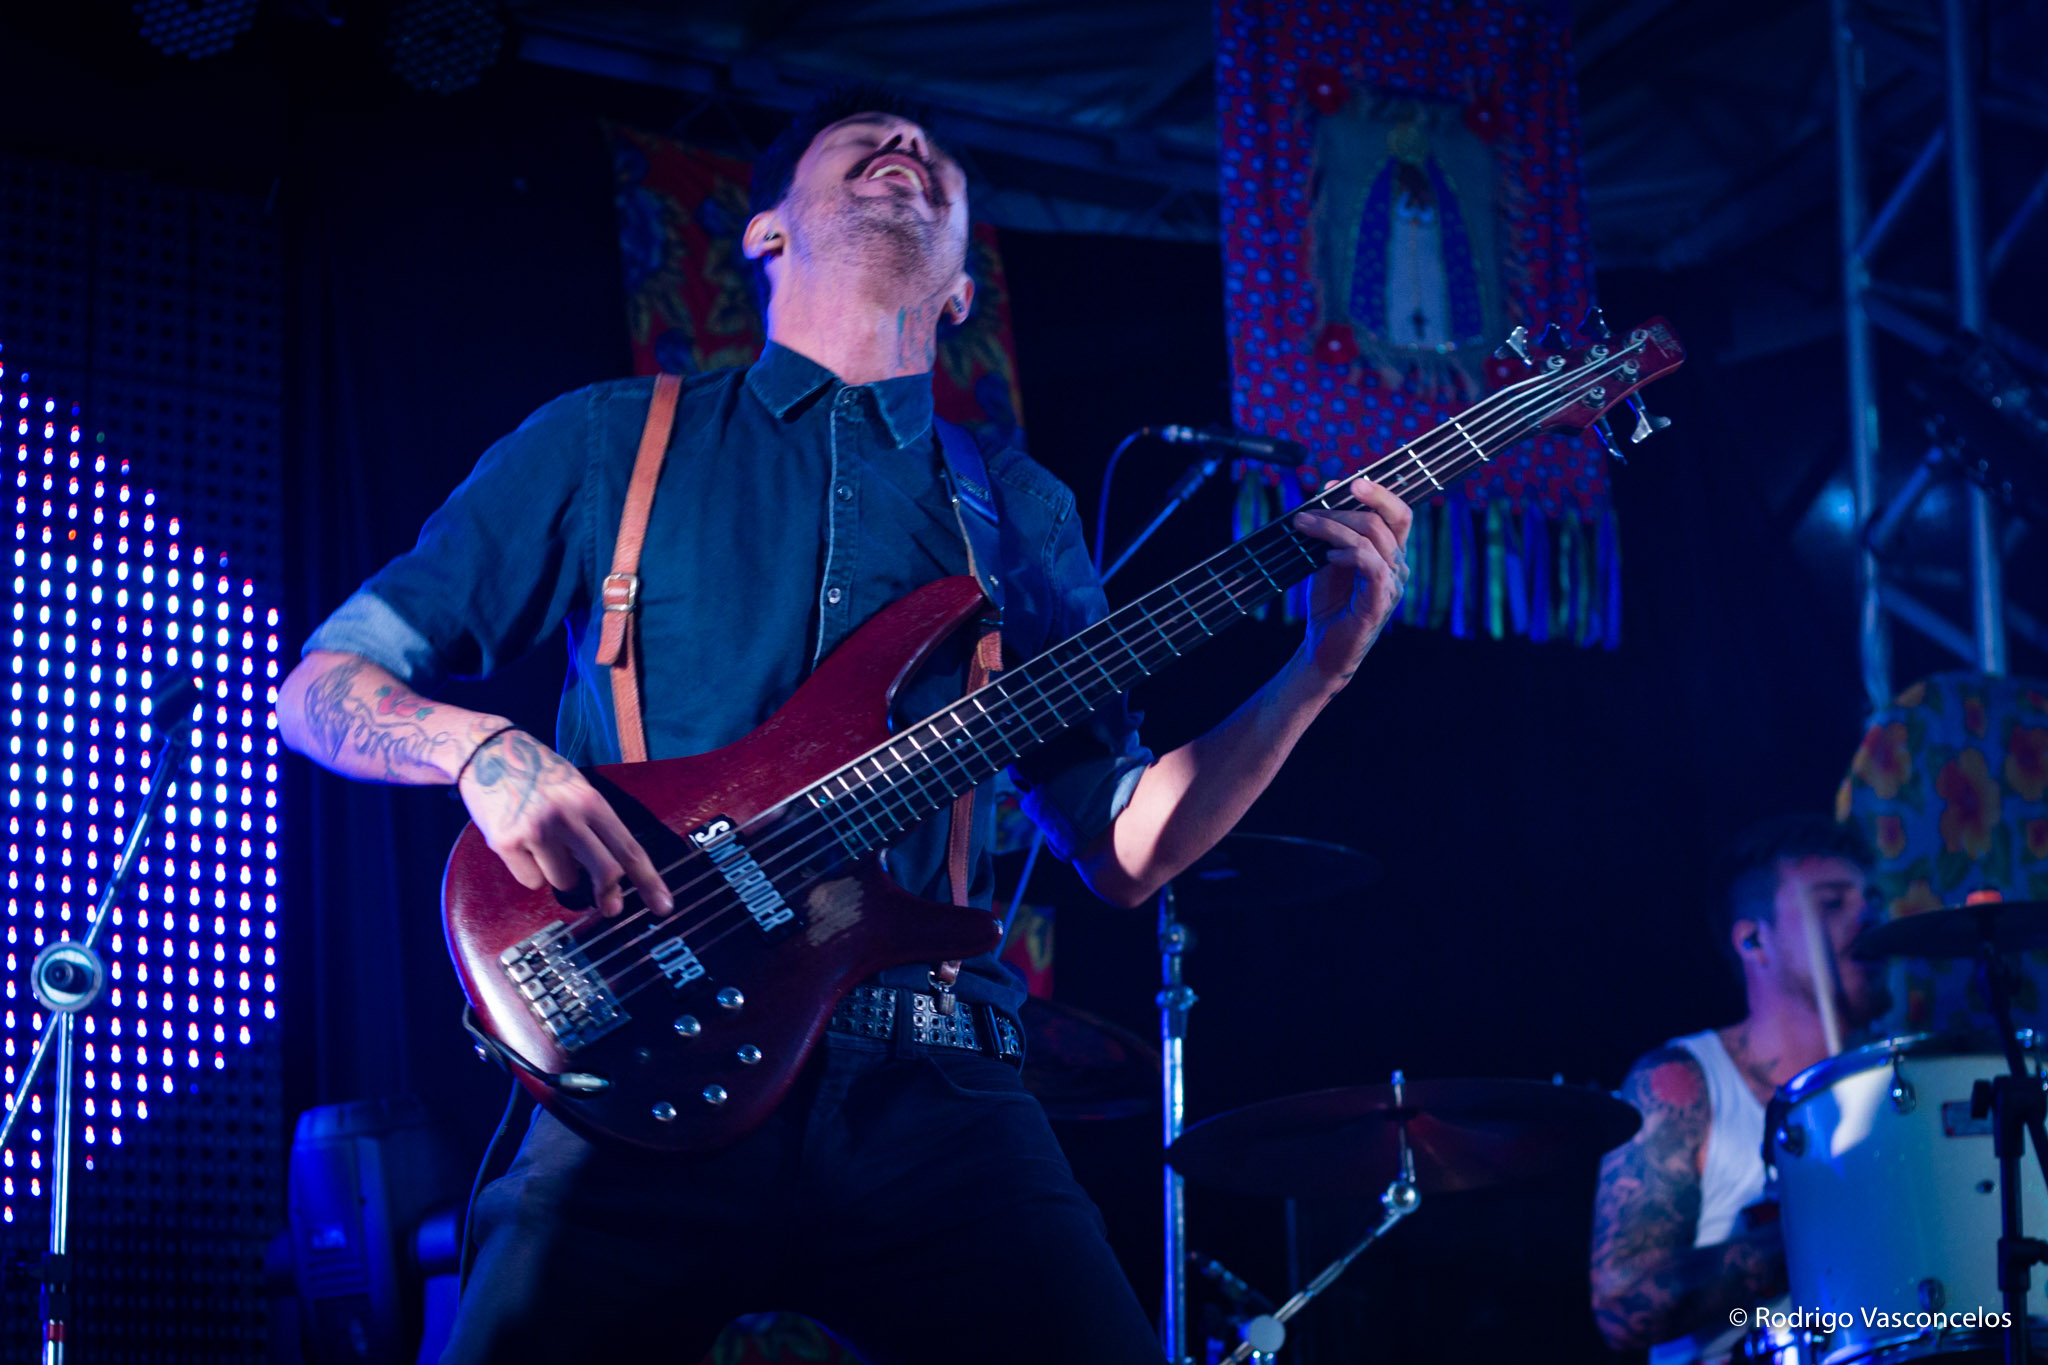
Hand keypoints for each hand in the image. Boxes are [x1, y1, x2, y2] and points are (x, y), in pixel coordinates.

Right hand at [457, 729, 672, 915]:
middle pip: (605, 873)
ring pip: (564, 882)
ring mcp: (536, 831)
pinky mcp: (506, 843)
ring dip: (558, 873)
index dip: (650, 881)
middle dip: (609, 895)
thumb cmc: (538, 774)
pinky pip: (531, 881)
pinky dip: (528, 871)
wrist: (486, 752)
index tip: (664, 906)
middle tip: (611, 905)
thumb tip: (613, 880)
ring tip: (543, 842)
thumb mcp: (576, 789)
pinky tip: (520, 844)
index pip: (629, 848)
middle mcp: (567, 816)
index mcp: (590, 801)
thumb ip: (595, 828)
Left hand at [1292, 478, 1412, 688]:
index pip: (1399, 513)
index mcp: (1391, 553)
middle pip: (1390, 518)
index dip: (1379, 492)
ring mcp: (1393, 584)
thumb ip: (1333, 527)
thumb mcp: (1328, 557)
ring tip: (1305, 525)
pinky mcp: (1380, 602)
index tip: (1349, 481)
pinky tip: (1328, 557)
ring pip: (1372, 538)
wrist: (1323, 648)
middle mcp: (1399, 566)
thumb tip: (1328, 488)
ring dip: (1334, 526)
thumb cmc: (1329, 603)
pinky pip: (1371, 565)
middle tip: (1318, 500)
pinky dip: (1347, 553)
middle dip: (1355, 502)